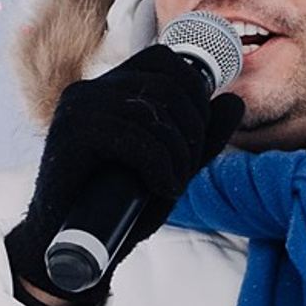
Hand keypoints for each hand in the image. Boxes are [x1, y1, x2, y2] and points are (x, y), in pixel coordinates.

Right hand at [5, 46, 242, 305]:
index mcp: (111, 88)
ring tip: (173, 183)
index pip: (165, 60)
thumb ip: (202, 136)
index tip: (196, 136)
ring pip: (150, 112)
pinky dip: (158, 165)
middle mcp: (90, 90)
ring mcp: (76, 110)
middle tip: (186, 169)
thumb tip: (236, 101)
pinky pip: (131, 137)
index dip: (195, 92)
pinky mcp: (69, 135)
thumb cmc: (119, 205)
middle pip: (165, 84)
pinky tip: (163, 188)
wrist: (69, 245)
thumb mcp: (172, 165)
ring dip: (177, 153)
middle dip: (192, 129)